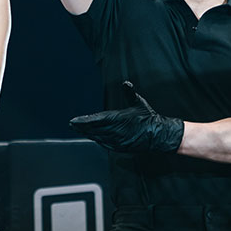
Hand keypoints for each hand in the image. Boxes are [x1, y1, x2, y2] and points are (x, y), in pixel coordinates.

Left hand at [69, 81, 184, 153]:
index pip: (97, 119)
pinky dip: (97, 139)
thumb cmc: (148, 117)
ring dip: (87, 133)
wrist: (159, 135)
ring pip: (98, 137)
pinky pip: (105, 143)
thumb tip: (126, 83)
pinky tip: (92, 136)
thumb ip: (129, 92)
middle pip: (94, 129)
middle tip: (71, 124)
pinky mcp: (120, 147)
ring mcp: (118, 141)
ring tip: (78, 129)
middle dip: (82, 127)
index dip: (84, 120)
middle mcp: (117, 131)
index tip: (73, 120)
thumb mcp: (139, 102)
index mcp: (119, 119)